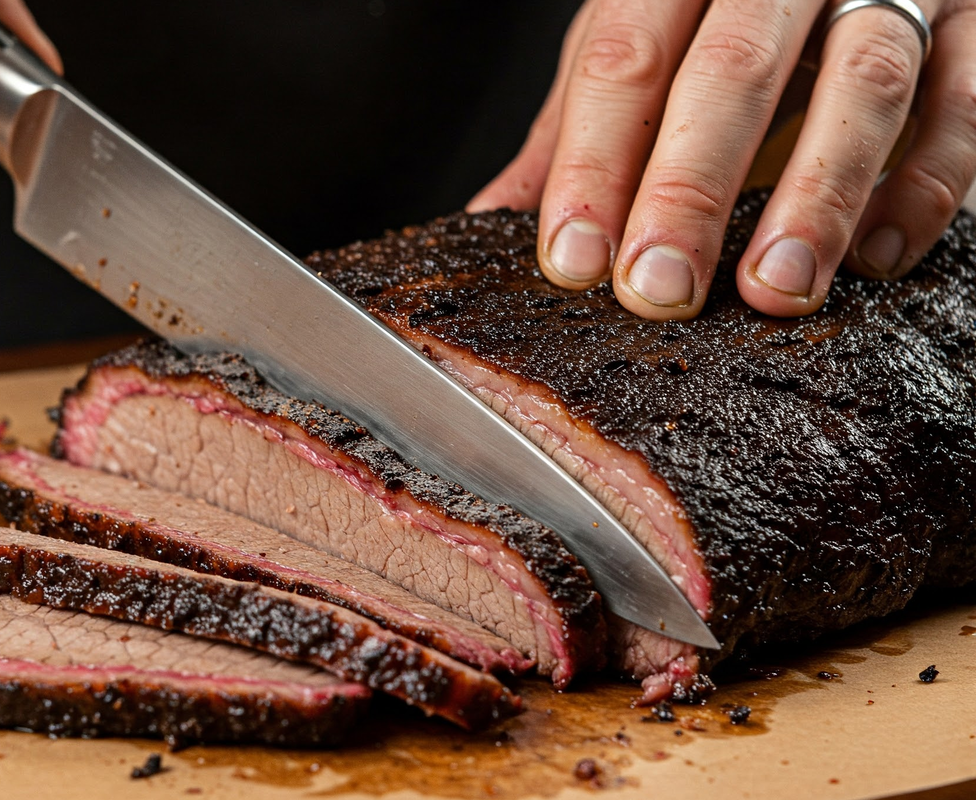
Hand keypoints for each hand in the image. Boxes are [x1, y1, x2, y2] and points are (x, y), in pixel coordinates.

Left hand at [469, 0, 975, 319]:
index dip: (594, 163)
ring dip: (816, 199)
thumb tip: (488, 222)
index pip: (624, 59)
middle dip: (689, 190)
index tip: (575, 259)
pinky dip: (923, 189)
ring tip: (770, 290)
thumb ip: (571, 127)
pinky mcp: (972, 31)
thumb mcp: (632, 37)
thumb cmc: (712, 5)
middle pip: (730, 73)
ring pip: (860, 85)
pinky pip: (962, 109)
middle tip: (658, 291)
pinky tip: (877, 259)